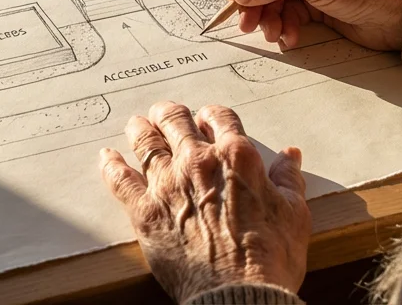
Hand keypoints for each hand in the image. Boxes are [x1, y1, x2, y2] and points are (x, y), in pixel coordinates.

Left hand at [99, 102, 309, 302]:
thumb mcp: (293, 214)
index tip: (206, 119)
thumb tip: (290, 156)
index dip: (211, 115)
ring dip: (141, 129)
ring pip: (146, 142)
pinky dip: (111, 164)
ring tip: (137, 124)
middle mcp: (198, 162)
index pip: (218, 117)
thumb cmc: (268, 258)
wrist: (238, 295)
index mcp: (236, 157)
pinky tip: (108, 157)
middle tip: (165, 115)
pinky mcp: (145, 211)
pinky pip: (120, 179)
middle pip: (175, 121)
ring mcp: (168, 184)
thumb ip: (288, 179)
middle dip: (170, 114)